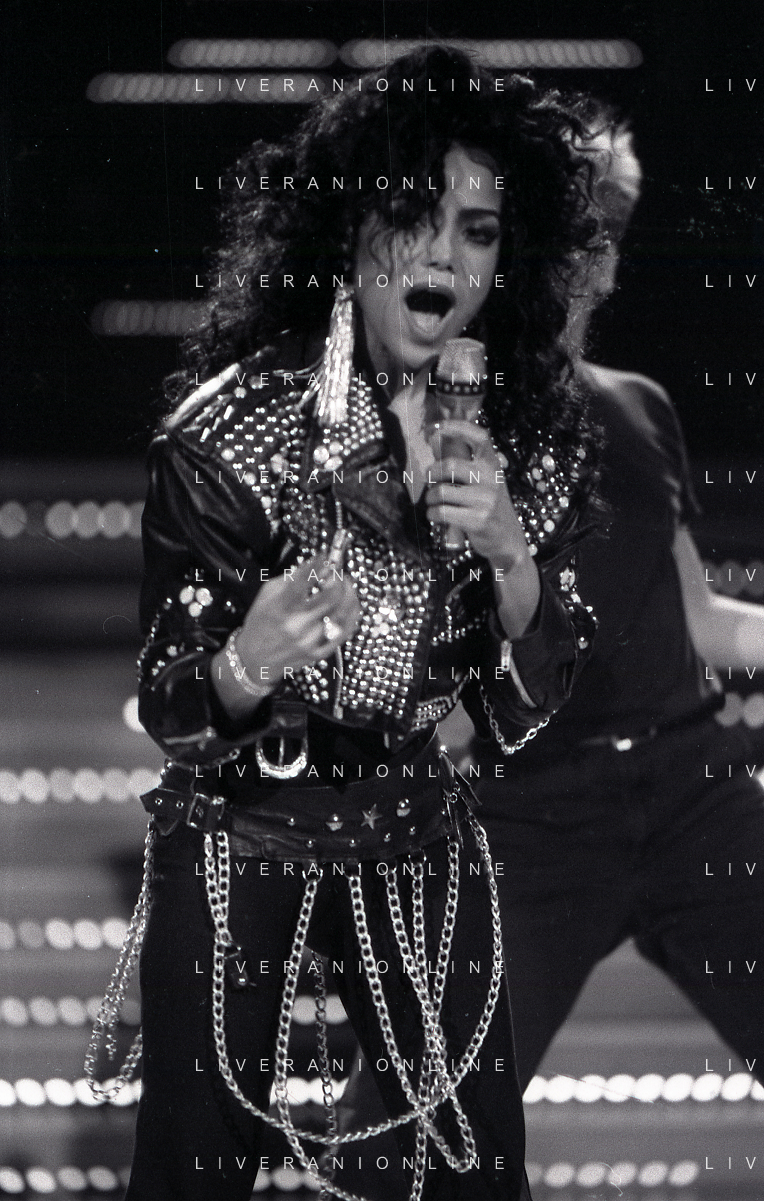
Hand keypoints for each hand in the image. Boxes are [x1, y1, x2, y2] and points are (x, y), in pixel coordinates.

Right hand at [237, 556, 360, 677]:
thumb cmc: (260, 624)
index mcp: (279, 608)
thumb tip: (313, 566)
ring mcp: (308, 641)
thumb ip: (289, 579)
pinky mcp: (317, 653)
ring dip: (349, 594)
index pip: (303, 582)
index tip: (324, 557)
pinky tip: (351, 603)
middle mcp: (295, 625)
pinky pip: (343, 632)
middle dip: (338, 578)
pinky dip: (352, 614)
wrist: (255, 660)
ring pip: (341, 614)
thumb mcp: (265, 596)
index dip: (317, 566)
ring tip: (347, 584)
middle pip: (330, 597)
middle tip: (338, 571)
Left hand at [426, 420, 539, 637]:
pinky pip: (442, 512)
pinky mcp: (478, 520)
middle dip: (431, 473)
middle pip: (450, 465)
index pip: (479, 437)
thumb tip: (436, 444)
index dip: (457, 427)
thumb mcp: (487, 483)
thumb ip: (468, 466)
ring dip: (430, 498)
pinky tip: (436, 516)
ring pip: (441, 491)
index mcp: (494, 465)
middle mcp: (491, 479)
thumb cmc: (490, 508)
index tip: (437, 427)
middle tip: (429, 480)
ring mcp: (486, 501)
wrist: (508, 541)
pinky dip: (433, 514)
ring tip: (434, 503)